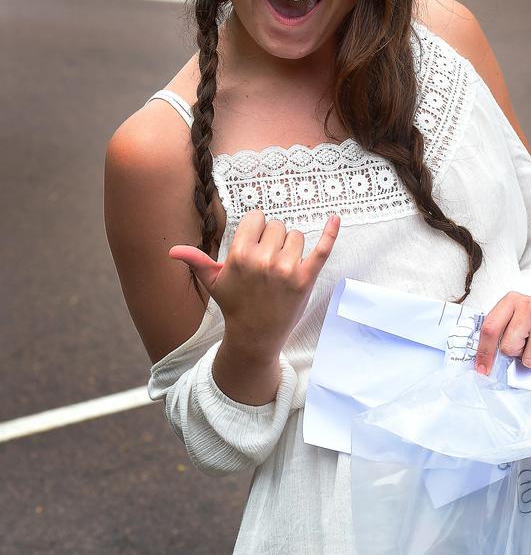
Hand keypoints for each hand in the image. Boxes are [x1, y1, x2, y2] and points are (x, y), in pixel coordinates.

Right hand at [169, 210, 339, 362]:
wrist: (255, 336)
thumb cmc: (234, 305)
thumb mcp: (213, 283)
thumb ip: (196, 261)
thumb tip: (172, 251)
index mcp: (241, 255)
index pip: (256, 218)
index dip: (256, 230)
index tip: (254, 245)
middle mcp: (264, 259)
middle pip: (277, 225)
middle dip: (273, 239)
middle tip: (266, 262)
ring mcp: (287, 269)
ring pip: (296, 235)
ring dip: (291, 247)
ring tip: (280, 267)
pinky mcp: (306, 278)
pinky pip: (322, 249)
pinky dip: (330, 233)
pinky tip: (335, 218)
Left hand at [475, 292, 530, 375]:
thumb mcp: (514, 315)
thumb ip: (499, 330)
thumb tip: (483, 361)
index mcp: (511, 300)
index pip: (490, 329)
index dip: (484, 352)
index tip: (482, 369)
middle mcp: (530, 305)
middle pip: (509, 347)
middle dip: (516, 352)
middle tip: (527, 343)